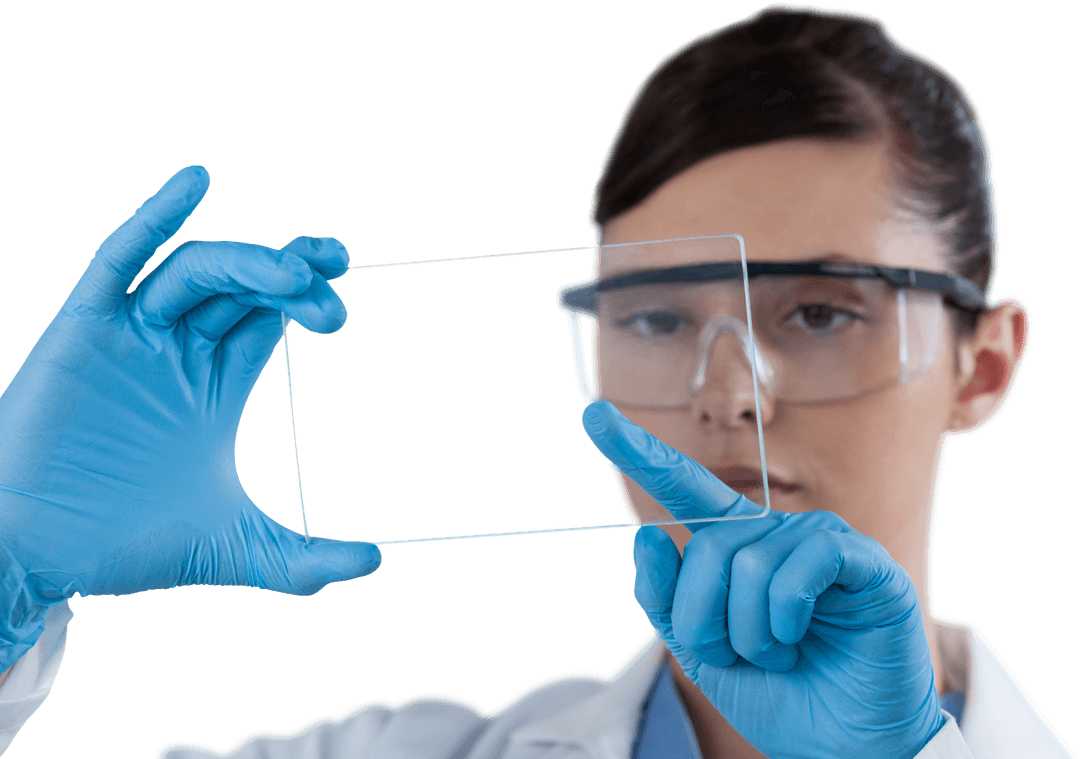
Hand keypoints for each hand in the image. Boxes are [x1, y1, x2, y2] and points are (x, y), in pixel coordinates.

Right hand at [0, 167, 380, 670]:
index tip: (342, 296)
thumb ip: (303, 561)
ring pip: (196, 273)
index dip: (305, 294)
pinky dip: (153, 221)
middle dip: (290, 276)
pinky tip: (195, 183)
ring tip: (295, 272)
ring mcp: (131, 337)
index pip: (267, 317)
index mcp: (212, 384)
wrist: (36, 556)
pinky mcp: (83, 332)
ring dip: (246, 261)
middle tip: (334, 279)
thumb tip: (375, 561)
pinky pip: (118, 262)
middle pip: (243, 287)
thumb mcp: (234, 549)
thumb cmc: (125, 547)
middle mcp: (176, 351)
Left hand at [583, 401, 944, 758]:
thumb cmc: (778, 691)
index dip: (639, 451)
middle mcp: (775, 531)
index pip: (682, 487)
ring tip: (780, 654)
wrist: (844, 745)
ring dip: (752, 633)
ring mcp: (820, 539)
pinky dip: (787, 614)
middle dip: (707, 622)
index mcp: (736, 545)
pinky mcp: (864, 559)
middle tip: (739, 656)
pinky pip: (804, 563)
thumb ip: (666, 599)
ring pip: (749, 566)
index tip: (594, 415)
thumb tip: (647, 535)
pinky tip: (801, 635)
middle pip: (706, 550)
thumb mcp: (700, 651)